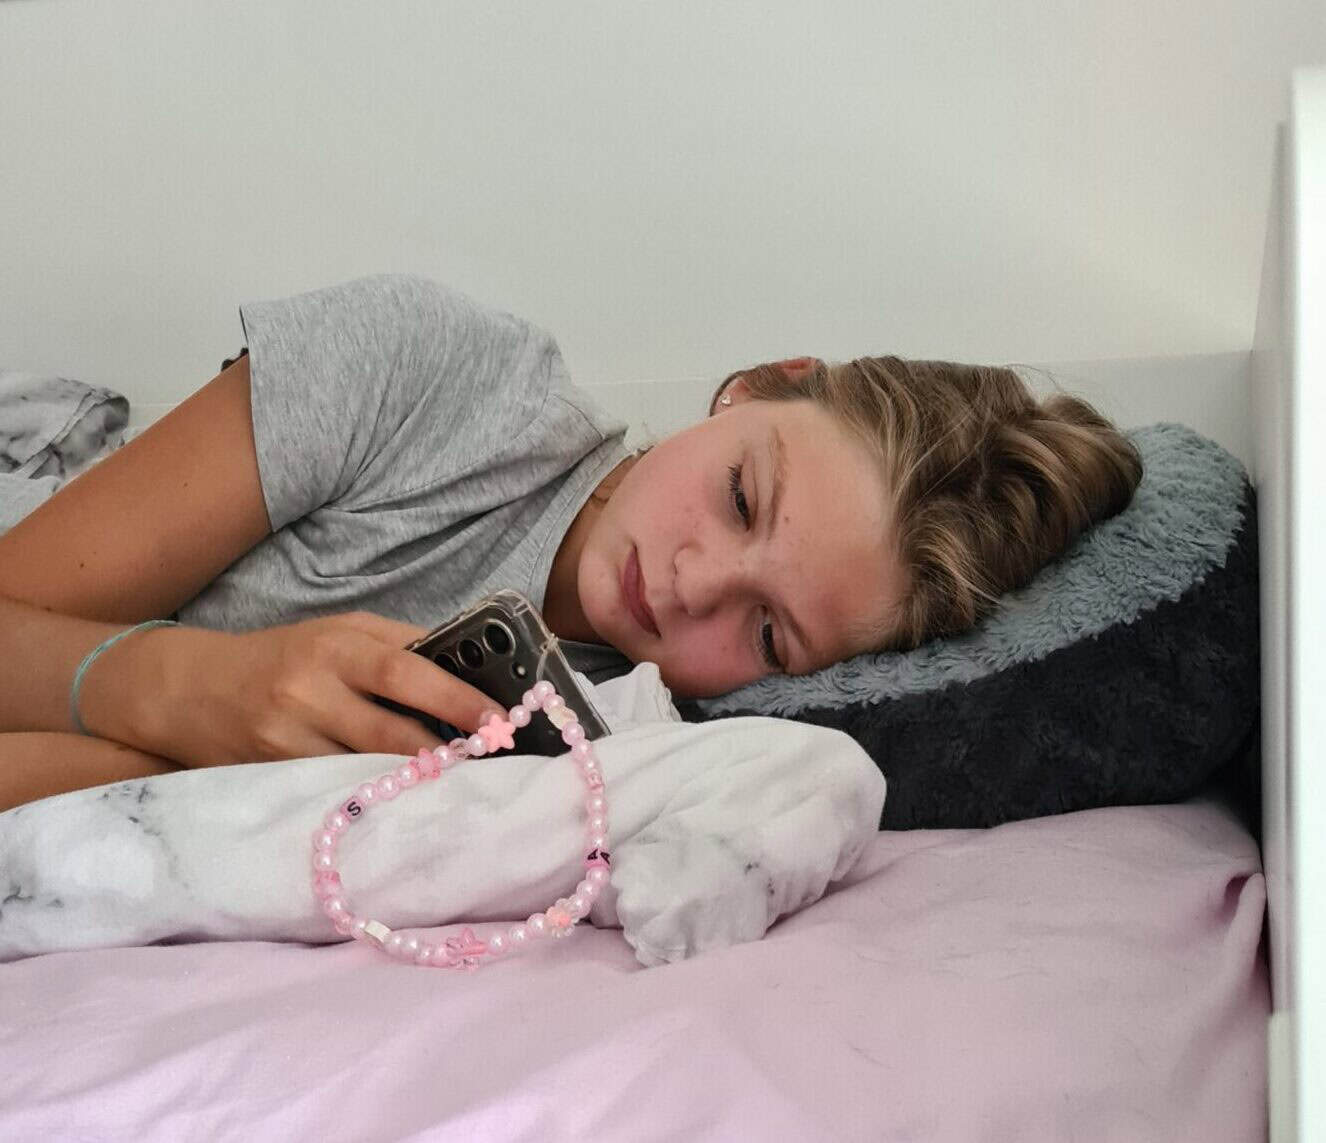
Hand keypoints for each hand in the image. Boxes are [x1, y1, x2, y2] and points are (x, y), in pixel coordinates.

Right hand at [111, 612, 503, 767]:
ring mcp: (288, 739)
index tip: (499, 721)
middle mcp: (310, 690)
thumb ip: (397, 645)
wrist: (188, 691)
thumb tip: (468, 670)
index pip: (406, 670)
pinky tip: (404, 806)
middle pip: (390, 731)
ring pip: (365, 770)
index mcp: (336, 645)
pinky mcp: (273, 777)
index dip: (455, 698)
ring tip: (459, 788)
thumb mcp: (337, 633)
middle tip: (491, 766)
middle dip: (445, 753)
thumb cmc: (283, 656)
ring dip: (415, 783)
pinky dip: (374, 799)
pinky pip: (336, 792)